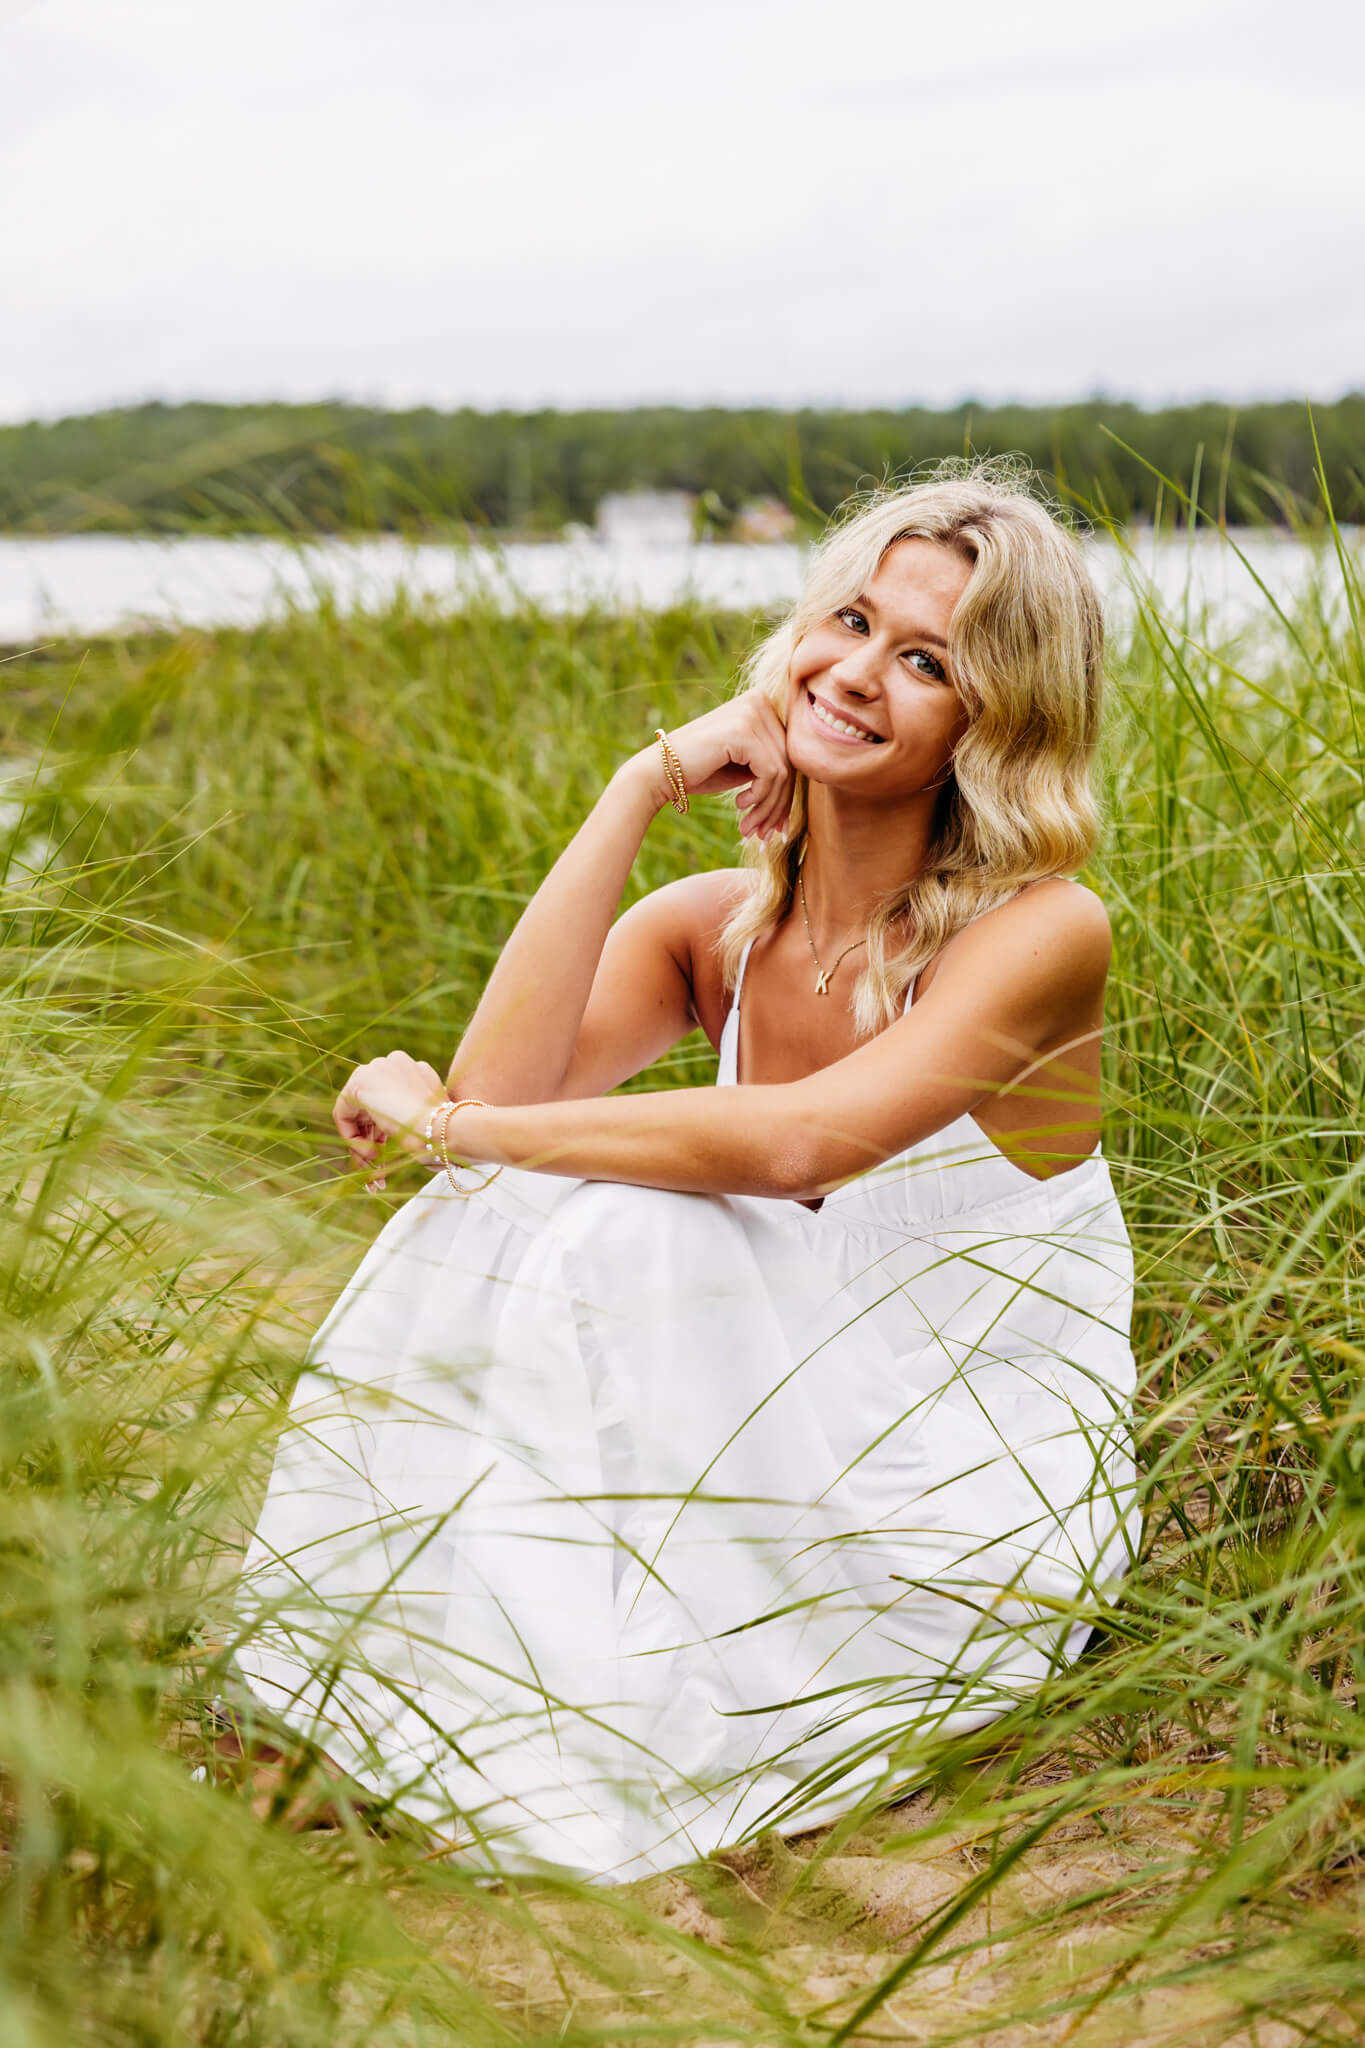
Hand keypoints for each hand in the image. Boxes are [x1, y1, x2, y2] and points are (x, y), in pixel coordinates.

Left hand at [333, 1050, 446, 1189]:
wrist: (443, 1127)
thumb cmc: (442, 1130)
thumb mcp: (426, 1117)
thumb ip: (408, 1112)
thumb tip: (388, 1126)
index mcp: (411, 1068)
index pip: (386, 1100)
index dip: (383, 1131)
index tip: (387, 1154)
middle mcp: (390, 1062)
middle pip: (367, 1107)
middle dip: (371, 1140)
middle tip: (375, 1169)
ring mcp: (374, 1069)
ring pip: (356, 1114)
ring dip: (362, 1146)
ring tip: (374, 1171)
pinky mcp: (359, 1082)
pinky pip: (344, 1115)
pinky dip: (353, 1139)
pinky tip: (372, 1155)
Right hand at [644, 692, 795, 842]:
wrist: (659, 771)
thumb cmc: (700, 770)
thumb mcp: (745, 766)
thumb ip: (774, 766)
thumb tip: (809, 788)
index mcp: (761, 704)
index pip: (790, 752)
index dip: (786, 793)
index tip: (775, 824)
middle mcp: (759, 701)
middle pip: (790, 761)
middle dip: (779, 804)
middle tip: (764, 833)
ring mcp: (752, 713)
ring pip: (784, 771)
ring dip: (769, 807)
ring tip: (750, 827)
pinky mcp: (744, 731)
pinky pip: (772, 773)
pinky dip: (761, 797)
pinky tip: (739, 805)